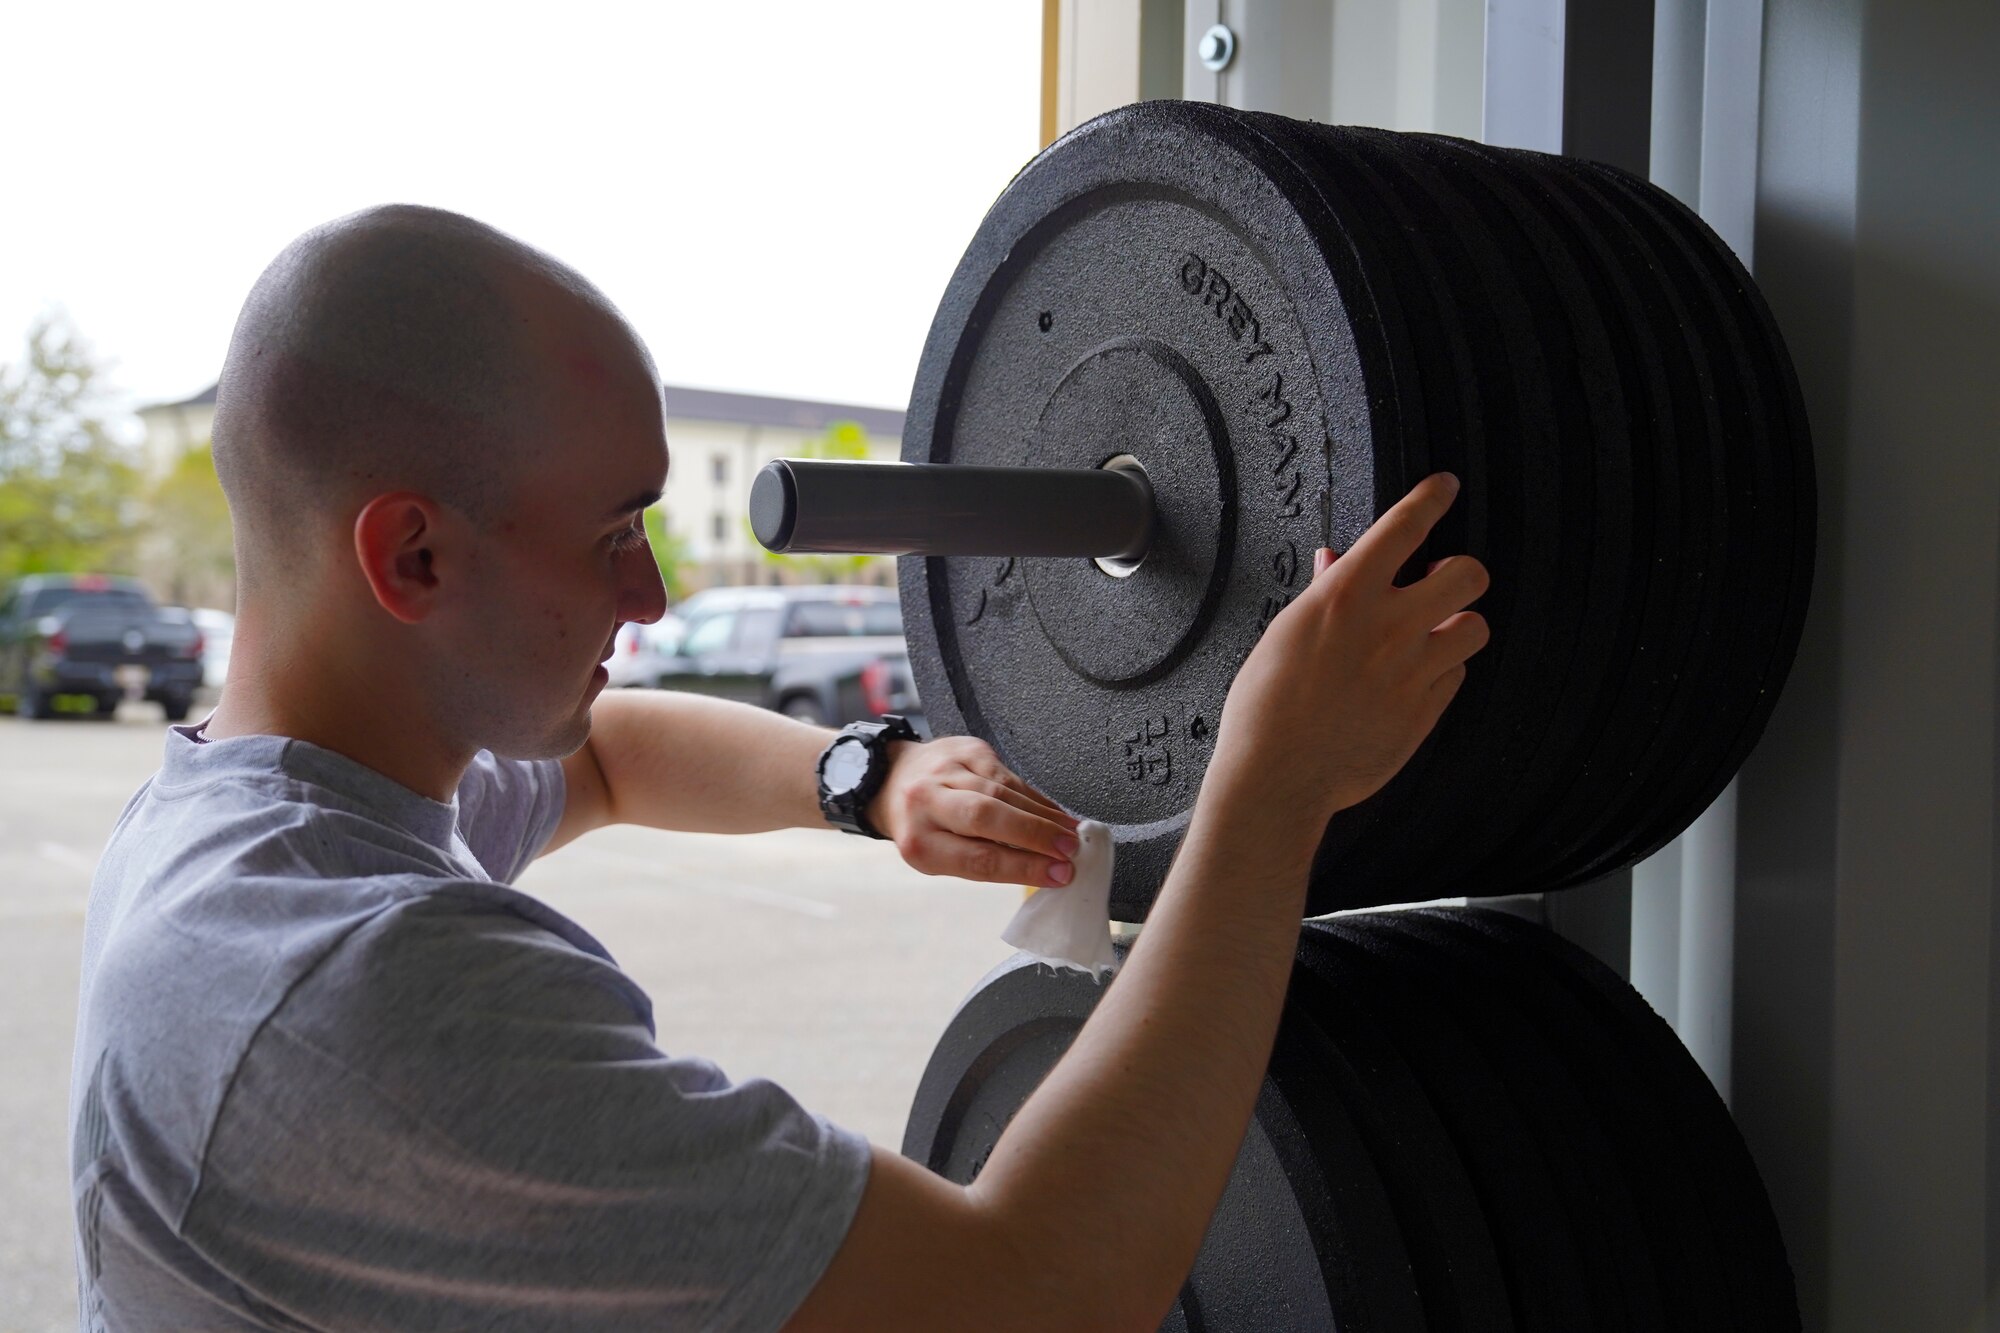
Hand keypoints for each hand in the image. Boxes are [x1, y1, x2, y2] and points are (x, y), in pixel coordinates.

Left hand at [867, 736, 1081, 887]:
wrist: (895, 780)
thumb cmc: (925, 827)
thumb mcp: (943, 856)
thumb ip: (988, 861)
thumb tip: (1046, 866)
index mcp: (919, 843)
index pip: (978, 859)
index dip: (1024, 867)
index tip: (1058, 874)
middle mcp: (926, 802)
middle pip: (987, 817)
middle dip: (1036, 835)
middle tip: (1069, 849)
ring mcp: (946, 770)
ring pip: (1003, 791)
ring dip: (1043, 815)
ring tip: (1070, 832)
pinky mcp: (967, 748)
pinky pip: (1009, 774)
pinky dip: (1035, 796)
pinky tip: (1052, 810)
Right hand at [1209, 473, 1489, 826]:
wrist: (1277, 776)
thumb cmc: (1266, 708)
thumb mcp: (1284, 634)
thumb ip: (1323, 593)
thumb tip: (1338, 563)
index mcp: (1347, 596)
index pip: (1405, 526)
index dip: (1432, 497)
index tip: (1444, 487)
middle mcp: (1389, 627)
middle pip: (1468, 574)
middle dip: (1459, 574)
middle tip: (1439, 583)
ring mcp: (1413, 671)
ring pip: (1475, 628)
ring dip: (1457, 627)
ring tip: (1431, 636)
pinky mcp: (1425, 712)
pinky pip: (1456, 676)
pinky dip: (1441, 672)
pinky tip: (1413, 679)